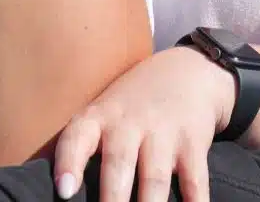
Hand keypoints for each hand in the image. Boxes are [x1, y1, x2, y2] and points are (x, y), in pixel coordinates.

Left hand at [51, 46, 234, 201]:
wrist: (187, 70)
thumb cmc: (132, 105)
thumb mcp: (103, 113)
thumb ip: (84, 147)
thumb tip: (64, 193)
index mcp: (100, 117)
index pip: (78, 138)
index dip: (69, 164)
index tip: (65, 192)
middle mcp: (130, 123)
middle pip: (119, 163)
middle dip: (112, 196)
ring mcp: (164, 132)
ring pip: (154, 178)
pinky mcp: (193, 143)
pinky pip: (195, 180)